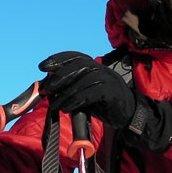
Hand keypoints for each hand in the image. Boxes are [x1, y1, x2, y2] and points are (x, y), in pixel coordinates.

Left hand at [39, 51, 171, 152]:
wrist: (129, 115)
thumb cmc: (104, 105)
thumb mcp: (85, 95)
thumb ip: (70, 89)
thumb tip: (48, 89)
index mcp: (95, 66)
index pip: (75, 56)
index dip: (58, 59)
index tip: (43, 66)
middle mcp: (102, 69)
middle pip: (79, 65)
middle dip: (60, 75)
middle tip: (47, 87)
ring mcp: (108, 79)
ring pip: (84, 80)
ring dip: (66, 92)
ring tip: (54, 103)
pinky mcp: (112, 92)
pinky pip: (92, 93)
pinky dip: (77, 100)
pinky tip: (67, 108)